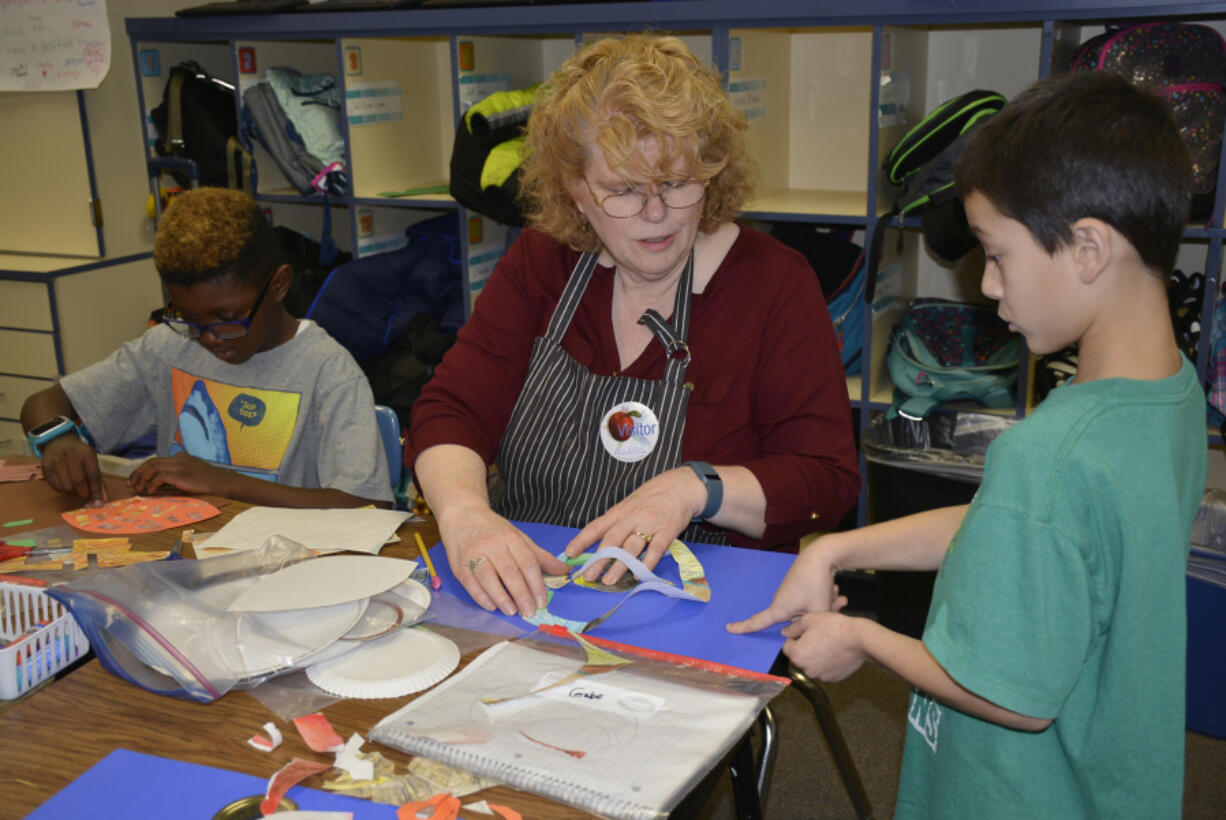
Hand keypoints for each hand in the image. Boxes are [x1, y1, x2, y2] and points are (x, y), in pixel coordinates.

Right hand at [40, 435, 106, 505]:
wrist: (58, 441)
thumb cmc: (79, 453)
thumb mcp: (91, 460)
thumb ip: (98, 479)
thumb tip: (102, 499)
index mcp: (86, 453)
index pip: (93, 476)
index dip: (96, 491)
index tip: (99, 502)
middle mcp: (71, 456)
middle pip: (79, 482)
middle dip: (84, 494)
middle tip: (86, 497)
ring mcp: (57, 461)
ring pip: (67, 486)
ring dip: (73, 493)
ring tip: (76, 489)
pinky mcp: (46, 467)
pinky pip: (56, 485)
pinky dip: (63, 489)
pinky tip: (66, 483)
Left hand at [127, 452, 231, 495]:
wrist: (223, 482)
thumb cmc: (210, 482)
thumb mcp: (193, 474)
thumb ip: (179, 475)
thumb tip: (161, 484)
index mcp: (181, 457)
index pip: (157, 460)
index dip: (144, 469)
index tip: (136, 479)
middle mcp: (178, 459)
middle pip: (151, 462)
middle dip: (138, 473)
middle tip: (130, 484)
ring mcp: (179, 465)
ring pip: (152, 467)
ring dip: (142, 478)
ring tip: (138, 489)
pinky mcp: (180, 474)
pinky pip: (160, 477)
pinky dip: (153, 484)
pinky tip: (151, 492)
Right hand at [439, 504, 568, 616]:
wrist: (462, 515)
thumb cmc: (494, 530)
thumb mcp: (518, 537)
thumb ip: (540, 556)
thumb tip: (564, 570)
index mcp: (511, 538)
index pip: (527, 563)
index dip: (536, 584)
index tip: (542, 602)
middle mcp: (492, 545)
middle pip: (509, 572)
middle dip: (521, 594)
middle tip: (530, 612)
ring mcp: (474, 554)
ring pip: (488, 577)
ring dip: (501, 597)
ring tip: (512, 611)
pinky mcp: (459, 564)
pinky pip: (470, 582)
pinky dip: (481, 596)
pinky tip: (492, 606)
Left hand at [563, 466, 706, 585]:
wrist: (681, 486)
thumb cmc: (651, 498)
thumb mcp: (629, 506)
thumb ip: (615, 523)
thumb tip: (596, 544)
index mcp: (619, 512)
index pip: (596, 526)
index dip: (581, 540)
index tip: (569, 554)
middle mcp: (631, 518)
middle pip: (612, 540)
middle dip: (598, 559)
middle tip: (588, 576)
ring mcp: (650, 524)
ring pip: (631, 547)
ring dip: (619, 565)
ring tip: (609, 580)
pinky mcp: (668, 530)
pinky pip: (657, 548)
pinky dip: (648, 562)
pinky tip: (640, 574)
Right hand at [726, 535, 846, 633]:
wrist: (823, 555)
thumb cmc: (816, 584)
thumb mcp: (818, 611)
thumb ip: (808, 627)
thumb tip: (794, 631)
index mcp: (781, 608)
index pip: (758, 622)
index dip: (744, 627)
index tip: (728, 629)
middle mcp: (782, 601)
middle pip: (798, 619)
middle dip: (816, 615)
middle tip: (835, 604)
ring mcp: (791, 593)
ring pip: (808, 609)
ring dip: (824, 604)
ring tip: (837, 595)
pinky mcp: (800, 586)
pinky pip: (812, 599)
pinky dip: (824, 596)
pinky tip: (835, 589)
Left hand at [779, 611, 866, 681]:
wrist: (859, 639)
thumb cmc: (834, 627)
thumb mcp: (810, 619)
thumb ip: (794, 627)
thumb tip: (785, 632)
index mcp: (797, 655)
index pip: (786, 647)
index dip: (793, 638)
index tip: (804, 632)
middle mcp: (806, 669)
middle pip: (799, 657)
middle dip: (804, 647)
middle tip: (816, 636)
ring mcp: (820, 676)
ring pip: (812, 664)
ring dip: (815, 656)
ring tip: (828, 643)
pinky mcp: (833, 678)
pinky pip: (824, 669)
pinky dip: (827, 662)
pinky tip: (835, 651)